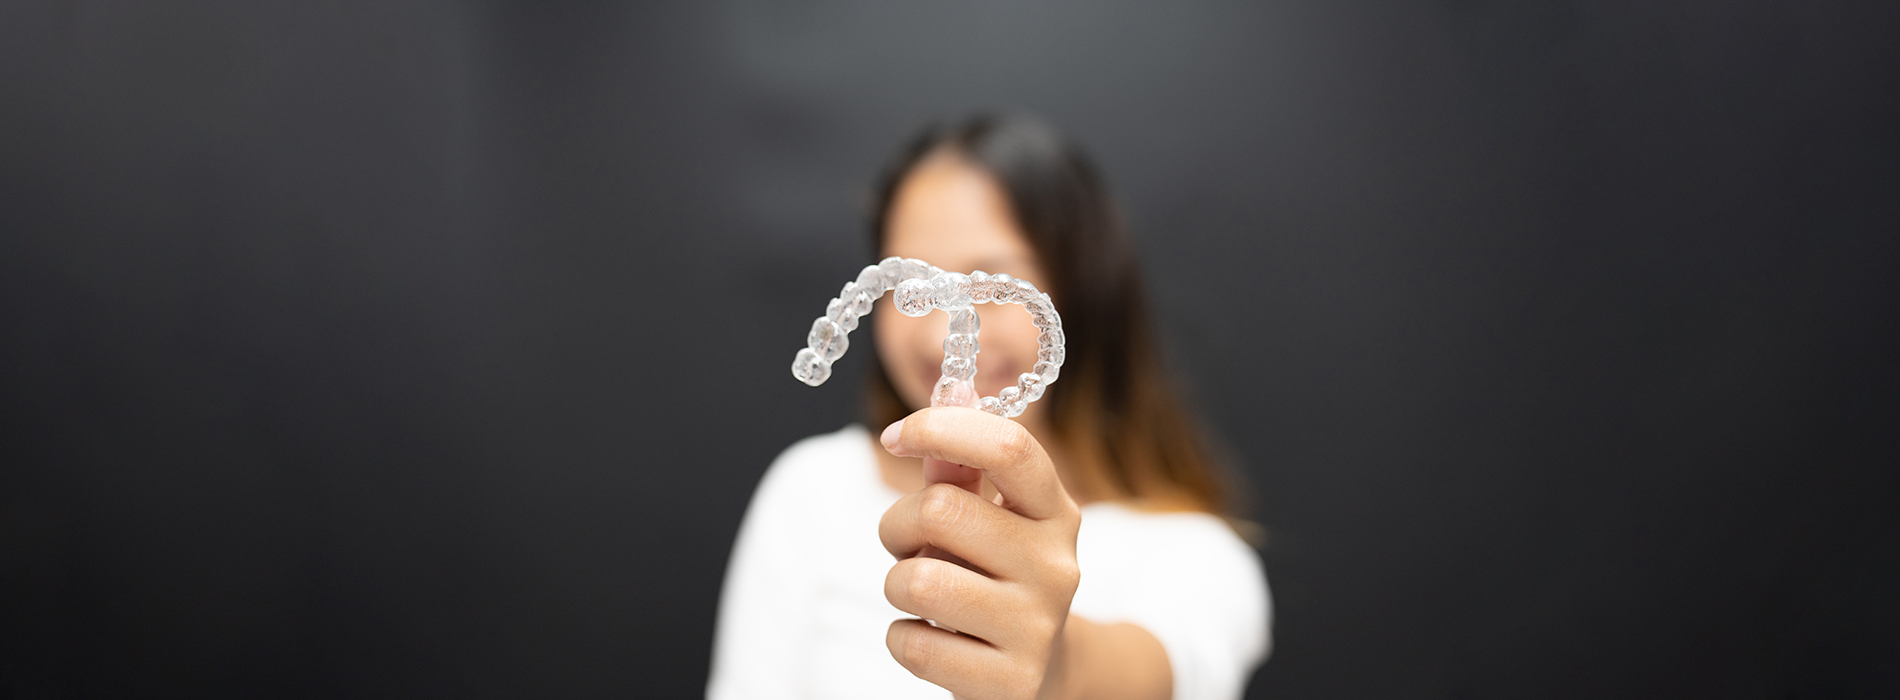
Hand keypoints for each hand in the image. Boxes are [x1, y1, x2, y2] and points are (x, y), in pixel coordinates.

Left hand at [878, 407, 1083, 699]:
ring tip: (922, 594)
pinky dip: (902, 638)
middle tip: (907, 545)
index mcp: (1055, 513)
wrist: (1042, 676)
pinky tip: (931, 638)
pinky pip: (912, 644)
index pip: (1008, 447)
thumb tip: (942, 400)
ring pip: (919, 581)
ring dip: (897, 584)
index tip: (896, 435)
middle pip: (940, 510)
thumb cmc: (999, 581)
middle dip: (897, 525)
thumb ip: (960, 470)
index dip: (942, 427)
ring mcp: (1037, 627)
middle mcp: (1057, 566)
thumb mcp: (990, 523)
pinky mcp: (1010, 682)